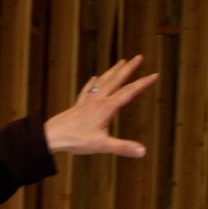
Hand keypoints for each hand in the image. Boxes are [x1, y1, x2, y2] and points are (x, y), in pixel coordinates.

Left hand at [43, 55, 158, 157]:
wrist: (52, 135)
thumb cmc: (76, 140)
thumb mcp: (102, 145)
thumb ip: (123, 147)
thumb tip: (143, 151)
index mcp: (106, 107)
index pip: (129, 92)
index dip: (143, 83)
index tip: (155, 75)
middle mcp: (98, 100)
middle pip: (116, 80)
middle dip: (129, 69)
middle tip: (139, 57)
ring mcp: (88, 100)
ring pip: (103, 80)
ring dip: (114, 71)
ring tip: (122, 61)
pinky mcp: (79, 105)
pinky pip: (88, 89)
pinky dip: (94, 82)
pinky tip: (94, 78)